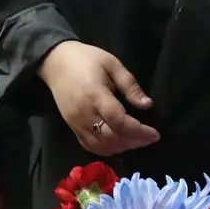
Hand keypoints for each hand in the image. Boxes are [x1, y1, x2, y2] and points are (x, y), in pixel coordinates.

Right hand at [40, 41, 158, 154]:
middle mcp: (84, 113)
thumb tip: (147, 105)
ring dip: (121, 147)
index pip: (118, 121)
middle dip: (134, 141)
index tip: (155, 133)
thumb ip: (130, 85)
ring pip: (101, 146)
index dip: (138, 131)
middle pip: (111, 138)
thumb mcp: (112, 64)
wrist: (55, 61)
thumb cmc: (86, 58)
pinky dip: (106, 150)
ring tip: (137, 140)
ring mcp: (76, 123)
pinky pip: (90, 146)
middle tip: (149, 137)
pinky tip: (119, 143)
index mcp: (95, 95)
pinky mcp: (72, 127)